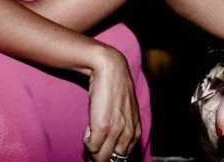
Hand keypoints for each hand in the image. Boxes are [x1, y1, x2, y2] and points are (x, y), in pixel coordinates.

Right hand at [84, 45, 140, 161]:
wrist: (110, 70)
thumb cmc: (115, 90)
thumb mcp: (126, 111)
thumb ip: (123, 128)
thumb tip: (112, 146)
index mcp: (136, 131)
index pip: (123, 157)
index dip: (110, 155)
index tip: (101, 151)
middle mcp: (129, 132)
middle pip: (112, 159)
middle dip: (100, 156)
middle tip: (93, 145)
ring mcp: (117, 130)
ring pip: (101, 156)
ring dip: (92, 150)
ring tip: (90, 137)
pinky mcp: (103, 125)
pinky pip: (92, 146)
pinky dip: (87, 142)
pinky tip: (88, 130)